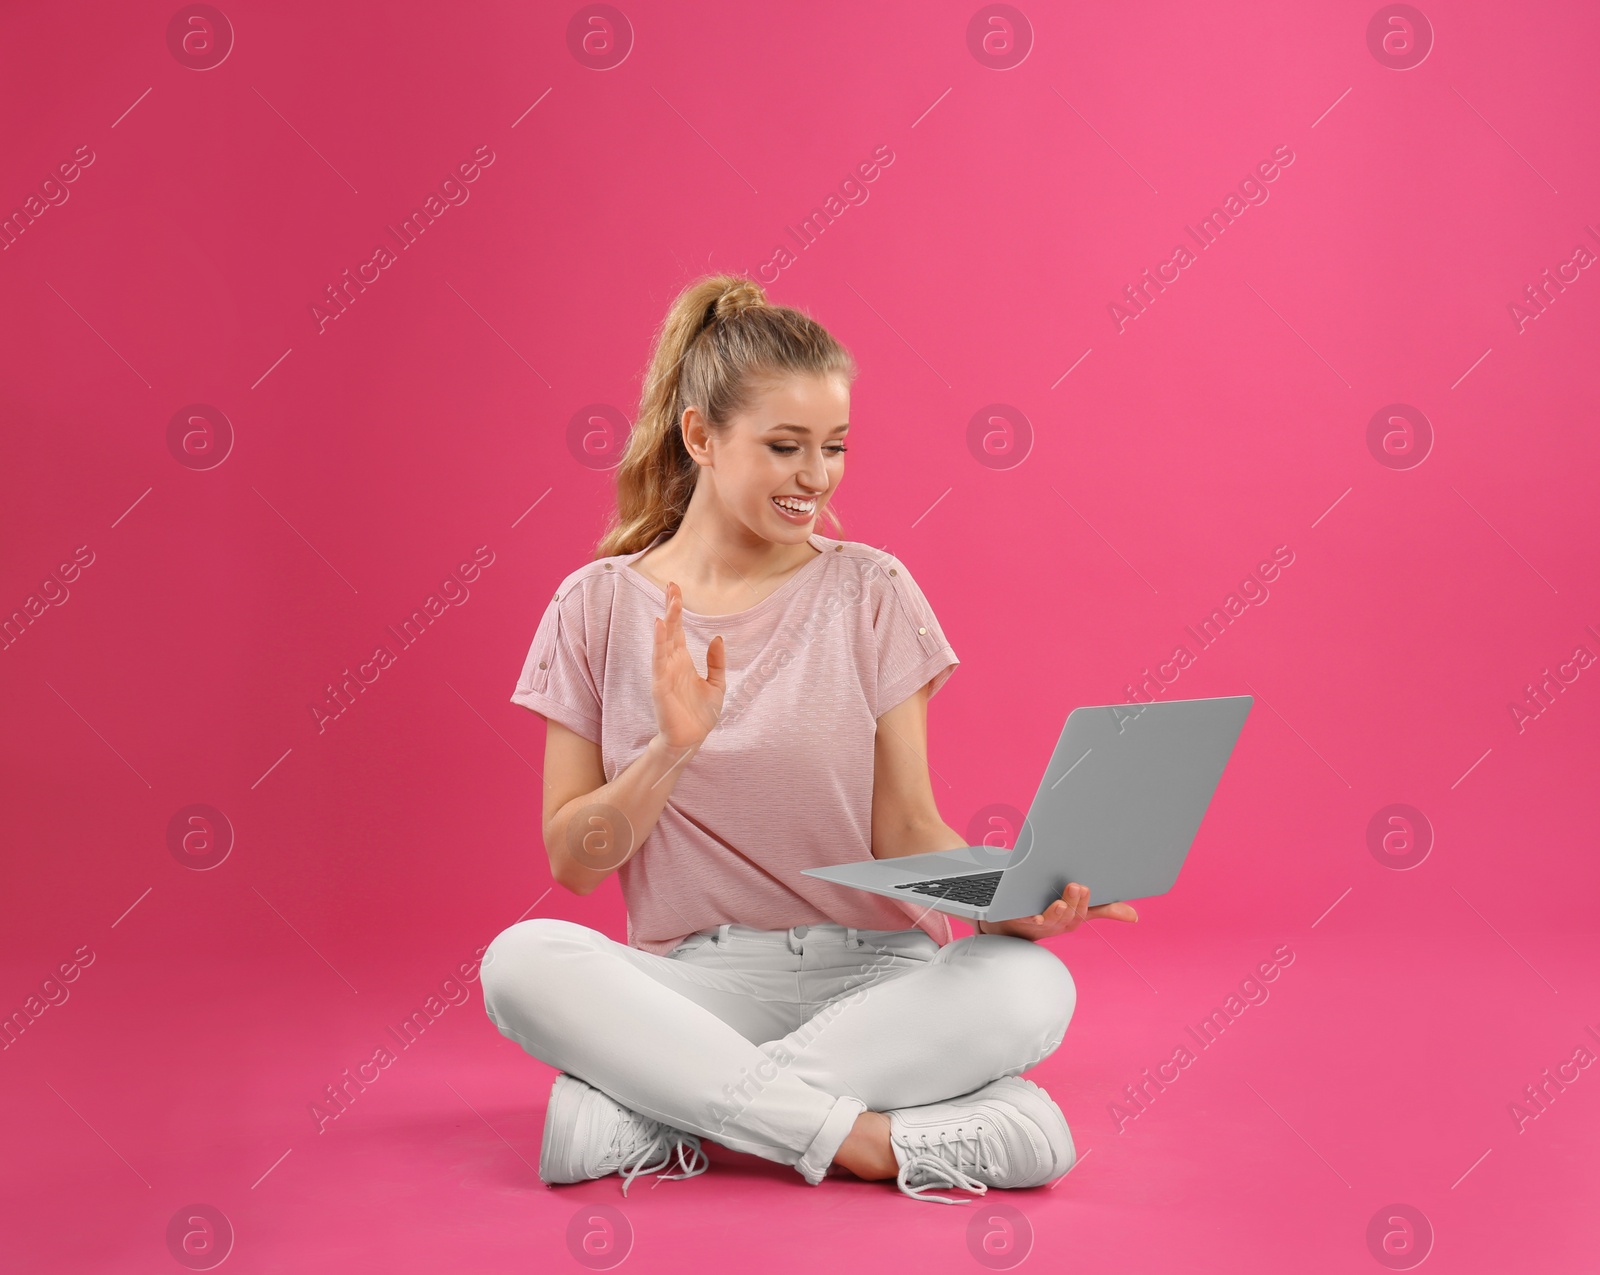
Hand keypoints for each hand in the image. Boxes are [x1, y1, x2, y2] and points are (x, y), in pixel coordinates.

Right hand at [651, 581, 725, 750]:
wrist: (691, 740)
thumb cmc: (700, 715)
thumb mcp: (717, 685)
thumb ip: (717, 662)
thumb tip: (717, 638)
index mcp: (683, 661)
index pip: (678, 630)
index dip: (677, 609)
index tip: (675, 589)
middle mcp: (672, 663)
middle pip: (670, 629)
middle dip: (671, 608)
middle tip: (671, 585)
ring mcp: (664, 673)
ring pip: (664, 642)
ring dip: (667, 622)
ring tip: (670, 603)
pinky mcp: (660, 685)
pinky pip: (658, 661)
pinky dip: (659, 644)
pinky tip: (660, 628)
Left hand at [976, 883, 1137, 941]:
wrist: (1012, 923)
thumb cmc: (1049, 913)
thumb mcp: (1078, 910)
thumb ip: (1103, 909)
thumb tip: (1134, 916)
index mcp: (1071, 919)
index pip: (1083, 913)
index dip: (1087, 903)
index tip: (1088, 888)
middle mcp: (1056, 924)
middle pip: (1068, 917)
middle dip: (1074, 903)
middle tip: (1076, 886)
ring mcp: (1036, 924)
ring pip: (1048, 921)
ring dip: (1055, 912)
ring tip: (1059, 902)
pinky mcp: (1016, 921)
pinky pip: (1021, 920)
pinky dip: (1026, 917)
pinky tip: (1030, 911)